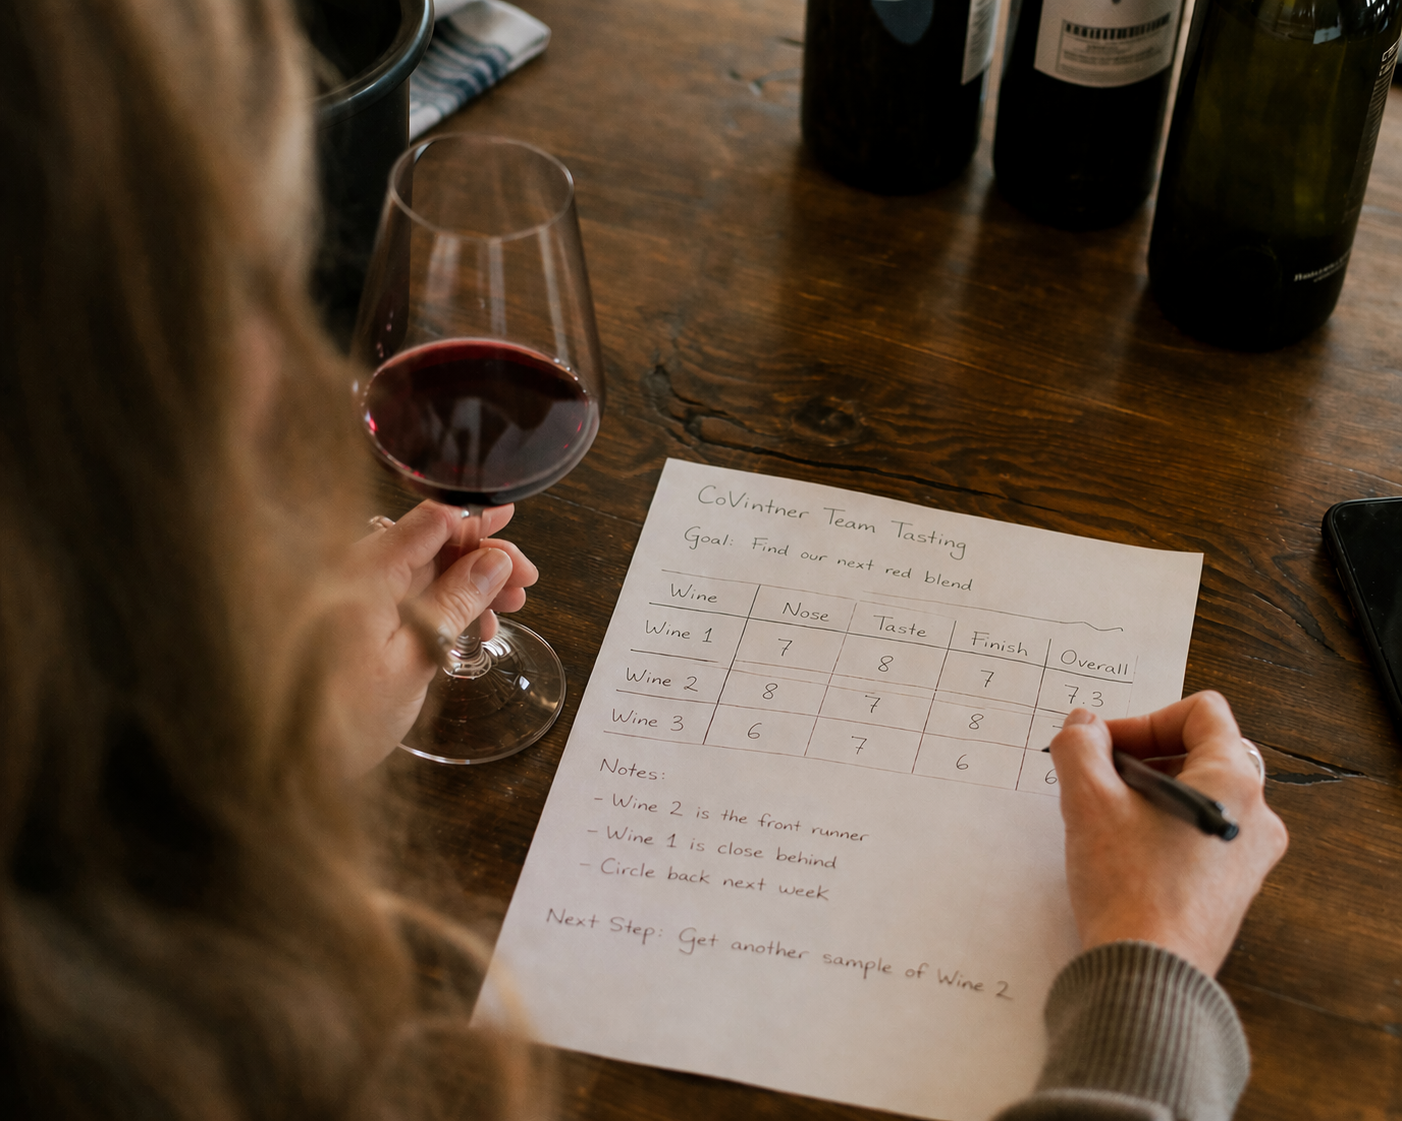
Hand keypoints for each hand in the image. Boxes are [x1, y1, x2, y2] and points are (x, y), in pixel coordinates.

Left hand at [326, 502, 537, 774]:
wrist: (291, 767)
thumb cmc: (341, 719)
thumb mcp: (416, 657)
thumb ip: (454, 602)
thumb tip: (493, 562)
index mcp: (363, 573)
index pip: (429, 522)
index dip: (474, 517)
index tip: (508, 514)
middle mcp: (353, 575)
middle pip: (429, 546)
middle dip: (481, 558)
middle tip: (524, 578)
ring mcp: (351, 599)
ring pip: (423, 574)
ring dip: (468, 586)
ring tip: (509, 608)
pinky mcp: (352, 622)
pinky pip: (405, 599)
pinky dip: (442, 608)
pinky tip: (473, 629)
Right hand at [1049, 691, 1287, 975]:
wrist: (1146, 973)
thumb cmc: (1128, 887)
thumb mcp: (1088, 801)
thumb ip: (1080, 746)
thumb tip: (1084, 726)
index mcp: (1234, 783)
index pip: (1201, 713)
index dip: (1146, 719)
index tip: (1107, 747)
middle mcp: (1255, 817)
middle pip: (1200, 754)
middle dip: (1142, 758)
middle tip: (1099, 780)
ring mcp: (1249, 857)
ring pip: (1198, 796)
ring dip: (1148, 793)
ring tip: (1106, 819)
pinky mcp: (1232, 889)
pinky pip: (1200, 834)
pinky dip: (1162, 827)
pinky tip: (1122, 853)